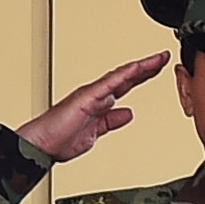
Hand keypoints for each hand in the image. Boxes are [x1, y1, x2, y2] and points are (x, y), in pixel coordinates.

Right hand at [16, 53, 167, 161]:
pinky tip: (138, 68)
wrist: (40, 146)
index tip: (159, 68)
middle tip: (164, 57)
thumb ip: (111, 122)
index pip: (126, 85)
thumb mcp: (95, 133)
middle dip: (147, 67)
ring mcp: (91, 94)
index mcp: (98, 103)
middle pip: (126, 77)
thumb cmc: (58, 141)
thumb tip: (127, 114)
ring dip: (140, 67)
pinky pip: (109, 83)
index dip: (143, 76)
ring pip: (120, 76)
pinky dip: (124, 75)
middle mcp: (95, 94)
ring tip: (158, 59)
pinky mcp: (86, 97)